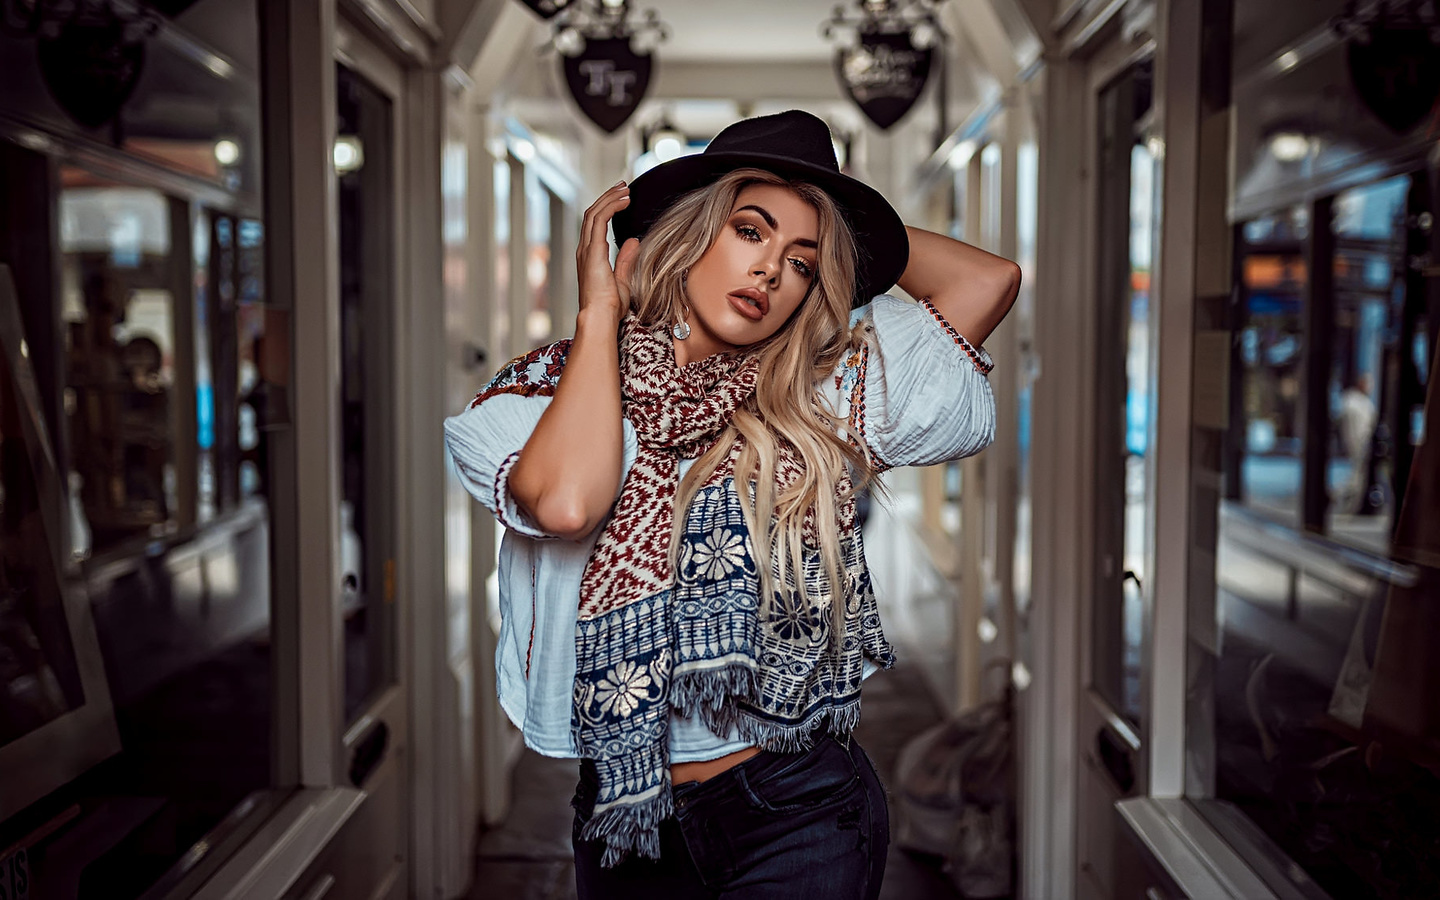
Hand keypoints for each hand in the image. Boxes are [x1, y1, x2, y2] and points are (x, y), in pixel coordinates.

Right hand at [577, 181, 640, 318]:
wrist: (600, 316)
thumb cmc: (609, 306)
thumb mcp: (622, 280)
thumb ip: (626, 260)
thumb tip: (633, 242)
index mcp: (590, 256)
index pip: (595, 224)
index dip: (606, 208)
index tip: (621, 198)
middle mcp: (585, 249)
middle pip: (593, 213)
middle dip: (607, 197)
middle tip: (622, 186)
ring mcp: (586, 249)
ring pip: (595, 212)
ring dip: (610, 198)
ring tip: (624, 189)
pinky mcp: (593, 251)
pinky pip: (599, 220)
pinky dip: (611, 207)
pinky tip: (624, 201)